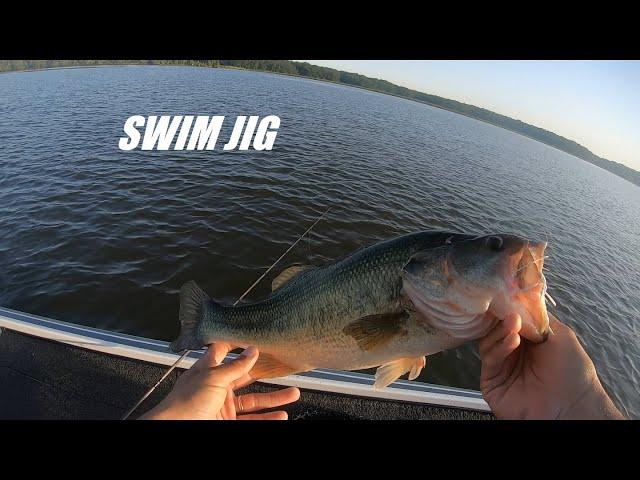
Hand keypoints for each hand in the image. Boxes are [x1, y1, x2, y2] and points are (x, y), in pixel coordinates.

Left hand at [140, 344, 300, 419]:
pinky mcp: (228, 422)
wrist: (175, 428)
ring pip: (254, 401)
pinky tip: (281, 416)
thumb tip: (252, 349)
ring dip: (274, 399)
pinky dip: (267, 418)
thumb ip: (236, 365)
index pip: (225, 351)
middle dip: (266, 373)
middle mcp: (217, 387)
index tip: (258, 337)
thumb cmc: (185, 403)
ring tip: (294, 394)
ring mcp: (223, 407)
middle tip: (284, 367)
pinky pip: (252, 419)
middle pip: (247, 377)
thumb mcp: (213, 378)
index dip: (239, 344)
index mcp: (209, 370)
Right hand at [479, 313, 623, 419]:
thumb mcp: (559, 334)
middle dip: (502, 319)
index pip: (510, 320)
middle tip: (510, 312)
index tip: (508, 297)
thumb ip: (536, 317)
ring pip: (489, 342)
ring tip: (513, 326)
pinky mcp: (491, 382)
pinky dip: (499, 347)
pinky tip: (512, 341)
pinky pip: (489, 360)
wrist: (572, 406)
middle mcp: (513, 353)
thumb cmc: (573, 372)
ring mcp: (501, 368)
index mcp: (528, 341)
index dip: (508, 309)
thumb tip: (517, 302)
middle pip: (495, 330)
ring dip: (501, 332)